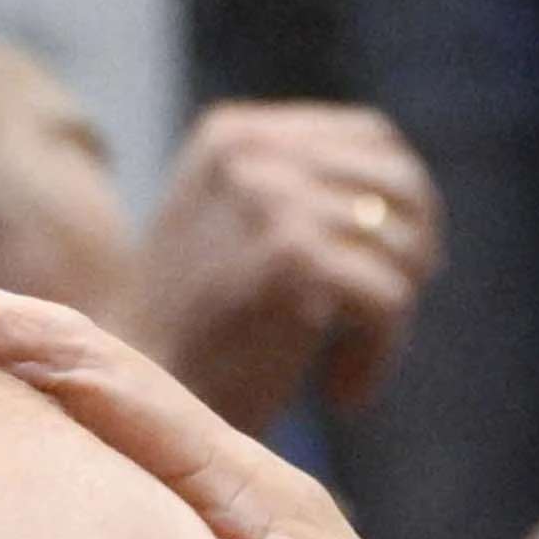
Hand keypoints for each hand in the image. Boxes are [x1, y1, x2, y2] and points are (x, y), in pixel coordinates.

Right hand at [124, 107, 441, 432]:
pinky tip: (341, 391)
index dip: (404, 206)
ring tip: (347, 366)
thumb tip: (412, 194)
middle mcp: (253, 152)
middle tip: (383, 322)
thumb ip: (299, 192)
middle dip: (412, 258)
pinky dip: (380, 356)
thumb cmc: (194, 334)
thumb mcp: (234, 229)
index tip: (397, 270)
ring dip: (392, 316)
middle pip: (398, 185)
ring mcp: (271, 198)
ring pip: (402, 244)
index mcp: (238, 135)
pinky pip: (390, 298)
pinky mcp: (292, 257)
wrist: (126, 403)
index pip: (373, 140)